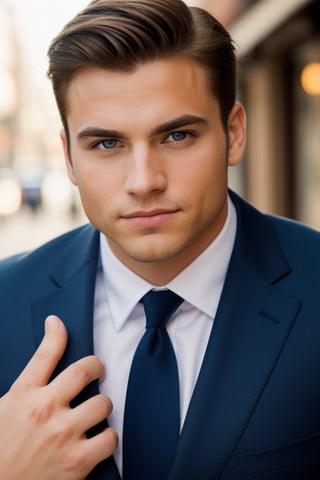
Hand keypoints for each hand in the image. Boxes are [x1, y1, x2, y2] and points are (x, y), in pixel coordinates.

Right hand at [0, 315, 117, 479]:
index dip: (56, 333)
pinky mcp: (77, 461)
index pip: (45, 353)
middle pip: (85, 371)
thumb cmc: (0, 450)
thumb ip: (24, 388)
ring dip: (102, 406)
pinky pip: (110, 438)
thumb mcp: (3, 410)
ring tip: (95, 412)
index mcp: (23, 395)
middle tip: (96, 371)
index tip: (58, 323)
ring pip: (103, 403)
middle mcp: (45, 409)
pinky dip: (108, 438)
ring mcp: (63, 434)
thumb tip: (38, 368)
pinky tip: (99, 439)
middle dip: (96, 367)